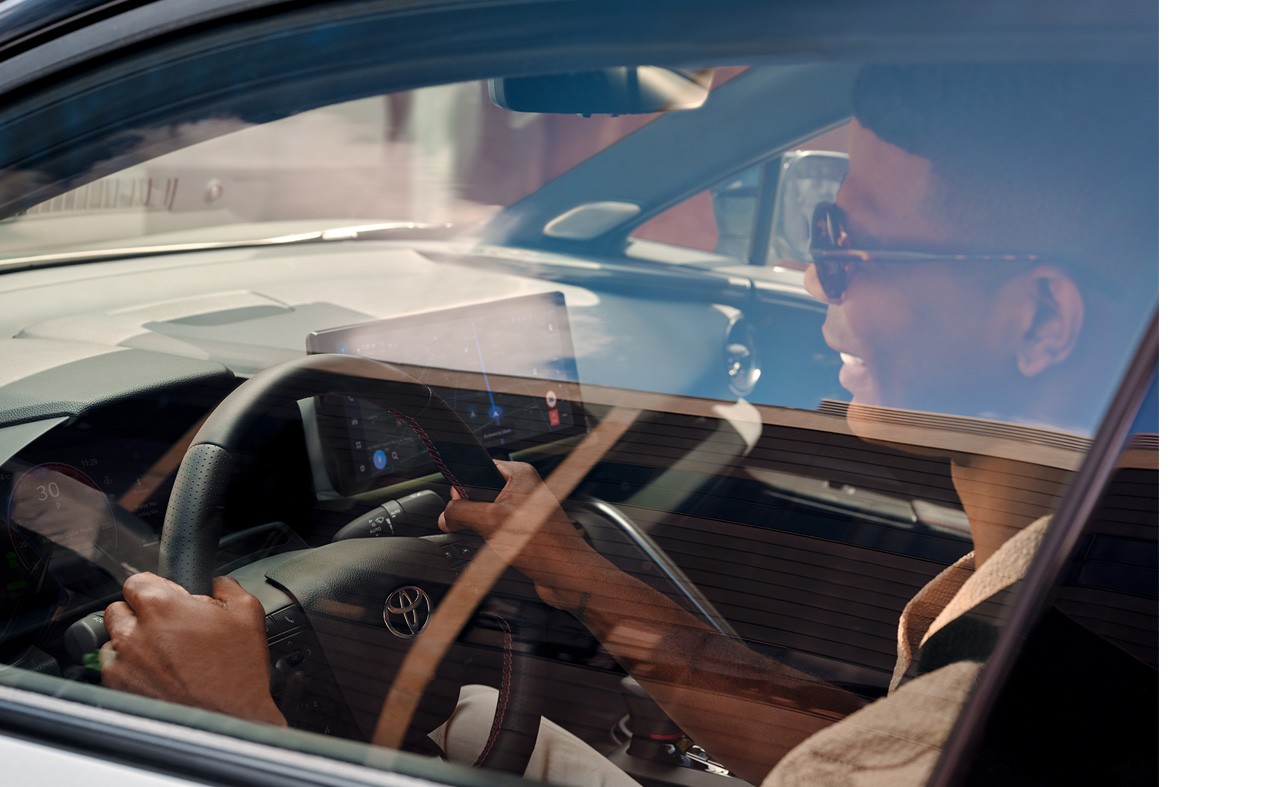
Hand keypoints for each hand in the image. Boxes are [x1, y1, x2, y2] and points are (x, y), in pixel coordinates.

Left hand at [101, 572, 285, 725]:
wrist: (230, 721)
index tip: (167, 597)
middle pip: (119, 608)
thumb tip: (215, 584)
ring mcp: (123, 662)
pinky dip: (127, 666)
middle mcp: (135, 632)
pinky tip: (152, 671)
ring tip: (160, 652)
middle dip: (140, 612)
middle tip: (166, 625)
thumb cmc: (238, 671)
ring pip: (113, 638)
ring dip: (131, 640)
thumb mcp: (248, 613)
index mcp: (162, 607)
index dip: (155, 587)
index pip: (137, 581)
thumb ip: (226, 587)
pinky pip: (111, 666)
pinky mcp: (118, 687)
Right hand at [439, 460, 606, 609]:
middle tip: (474, 526)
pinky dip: (493, 542)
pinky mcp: (526, 531)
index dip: (463, 486)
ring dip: (482, 530)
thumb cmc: (545, 545)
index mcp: (520, 474)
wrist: (567, 575)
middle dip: (472, 512)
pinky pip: (499, 531)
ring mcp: (526, 511)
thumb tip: (446, 515)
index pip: (480, 468)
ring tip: (491, 541)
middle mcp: (526, 489)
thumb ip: (461, 513)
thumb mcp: (490, 522)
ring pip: (488, 516)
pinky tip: (498, 551)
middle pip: (481, 494)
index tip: (456, 501)